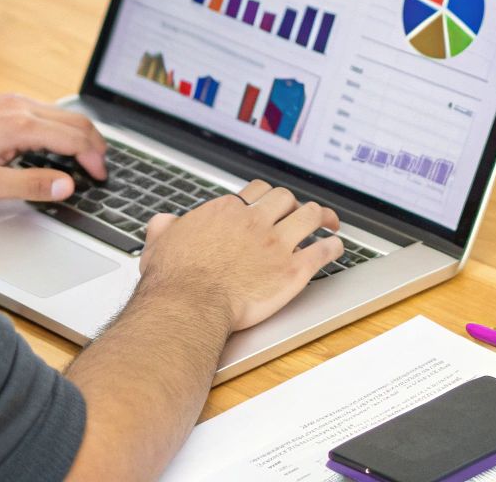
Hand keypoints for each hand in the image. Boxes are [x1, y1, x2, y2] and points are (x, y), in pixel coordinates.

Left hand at [0, 94, 106, 205]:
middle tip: (101, 168)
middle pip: (73, 120)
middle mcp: (15, 106)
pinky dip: (58, 127)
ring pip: (59, 113)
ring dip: (77, 134)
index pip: (73, 138)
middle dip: (93, 144)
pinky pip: (41, 111)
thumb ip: (31, 184)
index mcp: (17, 125)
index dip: (93, 159)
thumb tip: (68, 184)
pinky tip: (54, 145)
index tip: (100, 178)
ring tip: (85, 159)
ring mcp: (6, 102)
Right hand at [136, 180, 343, 331]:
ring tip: (328, 221)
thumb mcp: (160, 243)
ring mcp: (276, 245)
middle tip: (300, 212)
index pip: (257, 190)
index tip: (271, 204)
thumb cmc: (174, 280)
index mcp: (227, 212)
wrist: (189, 306)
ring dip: (322, 216)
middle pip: (286, 198)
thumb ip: (165, 227)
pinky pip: (322, 251)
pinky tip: (335, 247)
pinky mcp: (292, 271)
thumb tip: (164, 222)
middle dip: (294, 204)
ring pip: (310, 216)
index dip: (266, 196)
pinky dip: (333, 247)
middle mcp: (255, 222)